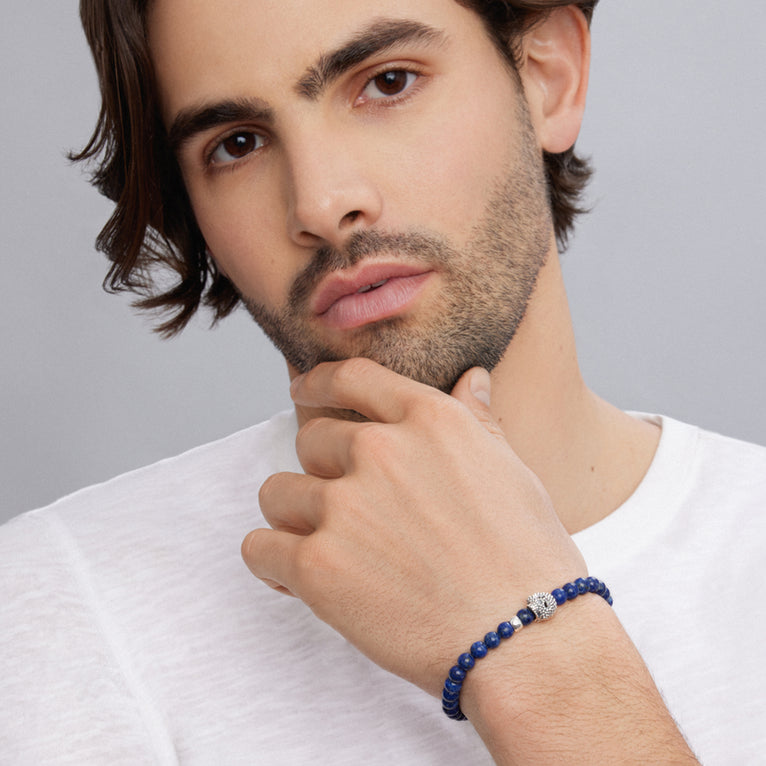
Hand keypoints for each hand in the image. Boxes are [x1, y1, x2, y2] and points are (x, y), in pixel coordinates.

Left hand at [242, 358, 585, 696]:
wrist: (526, 639)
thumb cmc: (529, 559)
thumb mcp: (511, 470)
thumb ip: (477, 420)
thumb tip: (472, 379)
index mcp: (429, 420)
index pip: (352, 378)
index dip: (318, 383)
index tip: (303, 393)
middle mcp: (381, 451)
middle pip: (310, 440)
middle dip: (320, 470)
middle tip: (345, 507)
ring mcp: (345, 507)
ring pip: (276, 492)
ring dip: (291, 515)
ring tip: (321, 545)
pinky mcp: (317, 566)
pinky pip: (259, 548)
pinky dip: (271, 562)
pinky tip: (295, 579)